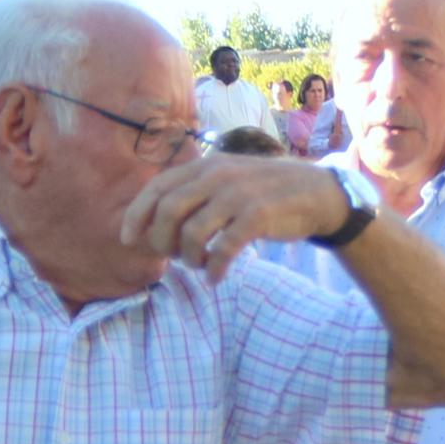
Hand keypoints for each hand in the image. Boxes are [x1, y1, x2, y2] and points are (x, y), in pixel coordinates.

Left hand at [119, 156, 360, 277]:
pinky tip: (216, 277)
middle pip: (168, 213)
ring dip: (189, 259)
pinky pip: (223, 249)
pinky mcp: (257, 216)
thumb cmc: (263, 192)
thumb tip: (155, 220)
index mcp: (204, 166)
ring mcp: (237, 195)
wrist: (315, 193)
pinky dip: (214, 268)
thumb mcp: (226, 180)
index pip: (157, 188)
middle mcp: (217, 176)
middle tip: (173, 257)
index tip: (129, 240)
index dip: (136, 216)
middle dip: (161, 242)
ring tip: (199, 266)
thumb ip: (194, 191)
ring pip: (192, 234)